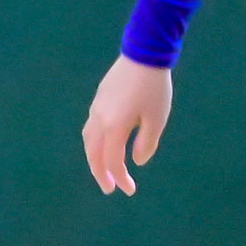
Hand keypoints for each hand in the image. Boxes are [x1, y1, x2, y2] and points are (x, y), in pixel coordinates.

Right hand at [81, 54, 172, 194]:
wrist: (143, 54)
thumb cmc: (154, 89)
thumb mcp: (156, 119)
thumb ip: (146, 144)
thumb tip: (136, 161)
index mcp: (114, 127)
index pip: (113, 161)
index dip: (121, 179)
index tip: (130, 191)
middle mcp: (100, 120)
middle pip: (93, 154)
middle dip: (100, 174)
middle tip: (109, 188)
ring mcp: (96, 108)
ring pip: (88, 140)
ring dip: (94, 158)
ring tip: (104, 170)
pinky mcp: (99, 99)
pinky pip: (91, 127)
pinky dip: (95, 142)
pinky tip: (105, 144)